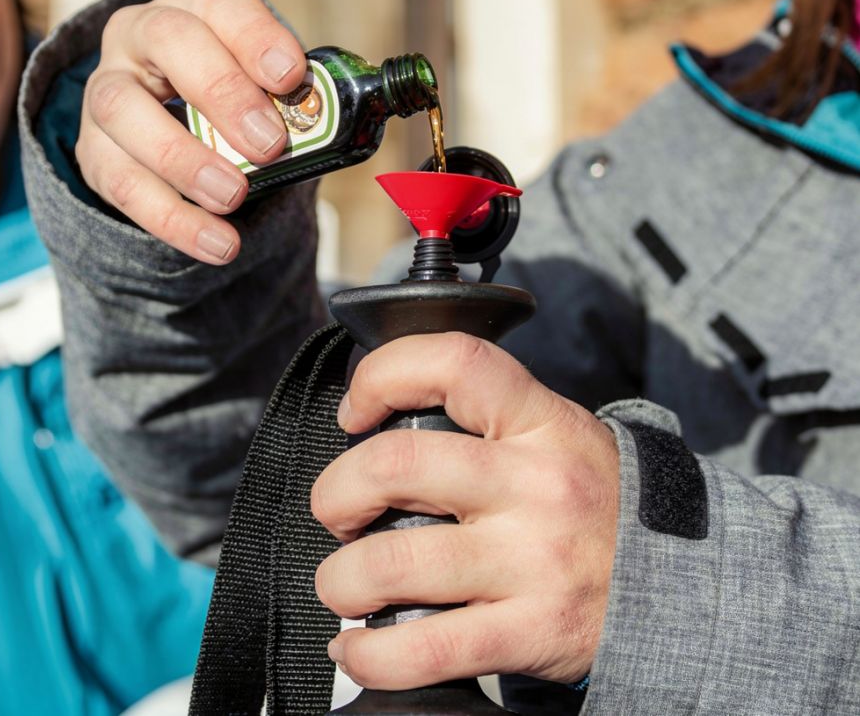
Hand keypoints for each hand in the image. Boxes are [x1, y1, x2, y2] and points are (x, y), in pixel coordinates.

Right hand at [76, 0, 305, 263]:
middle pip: (169, 42)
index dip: (256, 37)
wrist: (170, 121)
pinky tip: (216, 242)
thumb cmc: (232, 98)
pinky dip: (171, 218)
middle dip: (223, 93)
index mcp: (195, 9)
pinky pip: (121, 182)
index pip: (222, 5)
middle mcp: (140, 36)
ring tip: (233, 197)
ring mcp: (108, 89)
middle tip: (270, 144)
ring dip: (183, 158)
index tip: (290, 77)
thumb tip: (343, 125)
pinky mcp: (94, 149)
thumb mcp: (262, 87)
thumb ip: (293, 100)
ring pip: (125, 111)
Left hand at [311, 332, 619, 689]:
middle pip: (396, 464)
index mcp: (539, 422)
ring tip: (345, 583)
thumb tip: (382, 424)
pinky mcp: (532, 630)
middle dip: (337, 491)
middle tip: (338, 511)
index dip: (382, 375)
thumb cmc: (596, 500)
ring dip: (341, 579)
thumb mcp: (554, 435)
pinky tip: (360, 649)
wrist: (682, 580)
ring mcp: (534, 558)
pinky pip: (426, 648)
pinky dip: (371, 655)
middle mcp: (536, 483)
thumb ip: (483, 422)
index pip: (454, 363)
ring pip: (394, 562)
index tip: (356, 410)